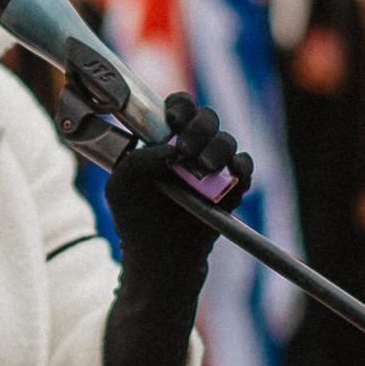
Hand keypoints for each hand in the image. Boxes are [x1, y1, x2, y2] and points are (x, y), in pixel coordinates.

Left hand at [104, 92, 252, 276]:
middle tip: (187, 152)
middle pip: (207, 118)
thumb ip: (135, 162)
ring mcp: (212, 168)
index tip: (174, 121)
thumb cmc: (136, 221)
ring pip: (226, 141)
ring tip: (203, 169)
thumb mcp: (120, 188)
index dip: (180, 107)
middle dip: (199, 129)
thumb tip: (169, 149)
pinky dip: (241, 167)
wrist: (159, 258)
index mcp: (163, 141)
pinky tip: (231, 175)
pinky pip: (244, 167)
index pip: (178, 108)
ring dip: (218, 149)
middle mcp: (190, 149)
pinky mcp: (230, 188)